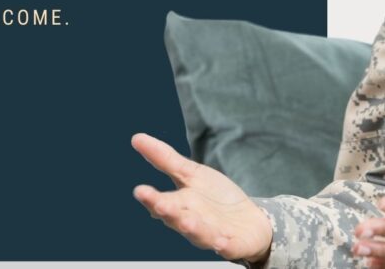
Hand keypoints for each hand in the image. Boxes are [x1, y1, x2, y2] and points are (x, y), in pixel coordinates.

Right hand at [131, 132, 273, 263]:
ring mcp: (211, 234)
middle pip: (177, 218)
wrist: (249, 220)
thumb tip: (136, 137)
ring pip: (199, 234)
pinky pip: (227, 247)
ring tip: (187, 223)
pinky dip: (223, 246)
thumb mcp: (191, 174)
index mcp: (179, 204)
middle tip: (160, 206)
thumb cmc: (215, 199)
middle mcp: (191, 222)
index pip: (160, 202)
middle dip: (169, 212)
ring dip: (193, 229)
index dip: (151, 198)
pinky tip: (221, 242)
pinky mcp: (232, 244)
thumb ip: (164, 159)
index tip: (140, 190)